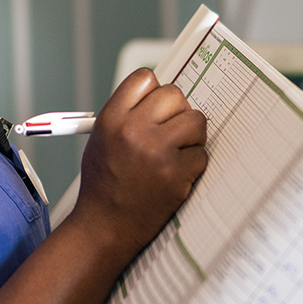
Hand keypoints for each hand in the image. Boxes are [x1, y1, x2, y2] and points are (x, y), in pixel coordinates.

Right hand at [71, 68, 207, 257]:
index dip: (154, 90)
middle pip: (174, 94)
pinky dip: (193, 162)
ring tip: (176, 150)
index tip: (158, 102)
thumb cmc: (104, 184)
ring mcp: (157, 152)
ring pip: (195, 120)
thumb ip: (126, 114)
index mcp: (111, 119)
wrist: (105, 225)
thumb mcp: (101, 139)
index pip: (145, 78)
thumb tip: (157, 97)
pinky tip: (176, 172)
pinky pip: (201, 153)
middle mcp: (133, 130)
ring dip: (190, 134)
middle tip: (170, 128)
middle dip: (176, 111)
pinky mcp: (177, 174)